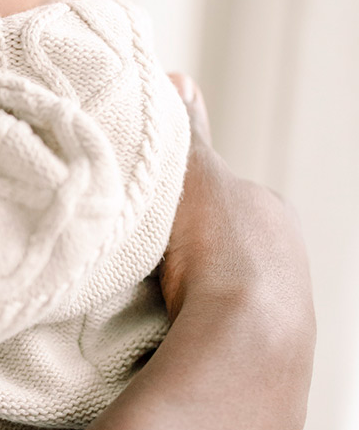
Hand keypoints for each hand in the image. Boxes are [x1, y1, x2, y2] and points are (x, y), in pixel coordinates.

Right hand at [161, 73, 313, 421]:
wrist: (243, 343)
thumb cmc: (221, 249)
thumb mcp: (192, 171)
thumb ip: (185, 129)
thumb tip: (178, 78)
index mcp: (270, 210)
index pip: (219, 192)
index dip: (181, 196)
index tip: (150, 209)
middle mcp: (286, 254)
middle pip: (219, 239)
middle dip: (186, 243)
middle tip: (143, 252)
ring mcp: (283, 305)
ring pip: (219, 282)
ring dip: (188, 284)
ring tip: (149, 291)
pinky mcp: (269, 351)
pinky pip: (219, 324)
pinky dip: (193, 319)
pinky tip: (166, 324)